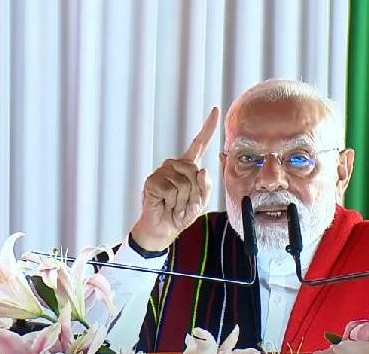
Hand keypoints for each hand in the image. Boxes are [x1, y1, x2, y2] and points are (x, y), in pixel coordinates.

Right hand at [130, 107, 218, 250]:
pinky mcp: (152, 180)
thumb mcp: (200, 201)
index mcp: (188, 167)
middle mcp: (175, 165)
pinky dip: (172, 202)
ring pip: (184, 183)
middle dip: (194, 194)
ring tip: (173, 204)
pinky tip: (164, 204)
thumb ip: (205, 186)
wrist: (163, 228)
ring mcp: (162, 171)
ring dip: (183, 200)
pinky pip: (172, 190)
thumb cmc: (181, 214)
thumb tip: (202, 169)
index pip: (199, 143)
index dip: (208, 128)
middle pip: (195, 172)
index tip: (216, 110)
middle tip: (183, 203)